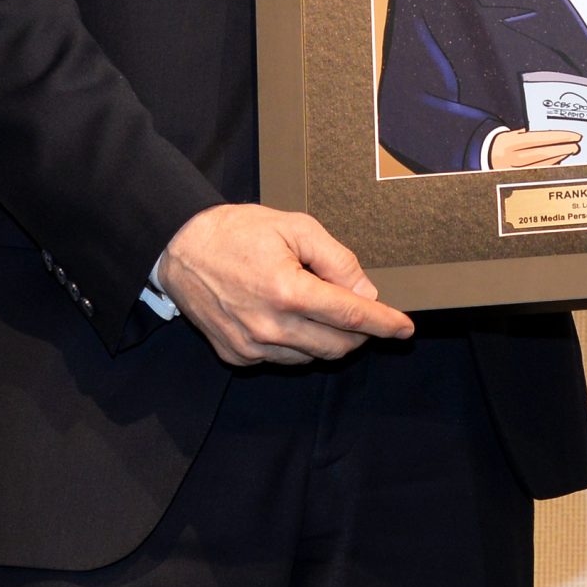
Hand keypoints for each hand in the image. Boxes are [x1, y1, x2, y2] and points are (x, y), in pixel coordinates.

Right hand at [155, 203, 412, 366]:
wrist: (181, 248)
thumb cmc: (238, 232)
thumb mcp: (295, 228)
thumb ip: (336, 260)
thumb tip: (365, 292)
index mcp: (288, 292)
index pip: (350, 317)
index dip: (384, 324)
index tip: (405, 329)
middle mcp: (270, 327)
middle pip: (336, 346)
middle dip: (358, 333)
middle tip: (358, 310)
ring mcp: (251, 347)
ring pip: (310, 357)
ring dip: (325, 338)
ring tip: (311, 303)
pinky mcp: (236, 356)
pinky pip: (281, 359)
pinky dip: (295, 343)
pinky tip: (284, 316)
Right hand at [487, 127, 583, 168]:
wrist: (481, 156)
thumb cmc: (499, 141)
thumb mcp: (510, 133)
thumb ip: (527, 133)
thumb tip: (551, 136)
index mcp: (510, 143)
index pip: (540, 139)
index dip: (559, 137)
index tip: (573, 136)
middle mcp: (511, 158)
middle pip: (543, 153)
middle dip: (562, 149)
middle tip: (576, 145)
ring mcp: (513, 170)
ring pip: (541, 164)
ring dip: (558, 157)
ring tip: (569, 151)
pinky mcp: (514, 179)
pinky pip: (537, 172)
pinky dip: (549, 165)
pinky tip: (558, 160)